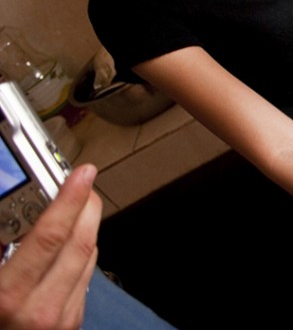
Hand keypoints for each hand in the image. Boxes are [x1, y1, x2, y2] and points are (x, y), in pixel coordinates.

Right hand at [0, 164, 102, 329]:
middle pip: (80, 243)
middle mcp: (41, 310)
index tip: (82, 174)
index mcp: (9, 298)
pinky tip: (72, 242)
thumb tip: (8, 218)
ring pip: (87, 259)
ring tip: (79, 204)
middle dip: (86, 206)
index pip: (50, 236)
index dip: (69, 199)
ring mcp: (61, 320)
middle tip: (85, 182)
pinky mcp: (71, 325)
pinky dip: (81, 254)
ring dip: (87, 227)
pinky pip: (84, 279)